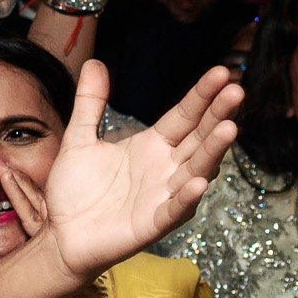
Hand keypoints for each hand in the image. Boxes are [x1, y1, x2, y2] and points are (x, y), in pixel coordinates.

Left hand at [40, 63, 242, 284]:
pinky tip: (197, 181)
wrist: (61, 235)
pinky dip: (187, 197)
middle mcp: (165, 168)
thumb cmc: (75, 190)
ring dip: (213, 151)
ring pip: (195, 170)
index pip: (184, 116)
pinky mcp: (153, 223)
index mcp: (152, 146)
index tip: (222, 72)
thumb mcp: (79, 139)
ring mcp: (163, 196)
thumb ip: (90, 103)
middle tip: (236, 91)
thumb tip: (94, 62)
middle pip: (198, 138)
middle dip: (217, 115)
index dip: (202, 96)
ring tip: (229, 128)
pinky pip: (175, 209)